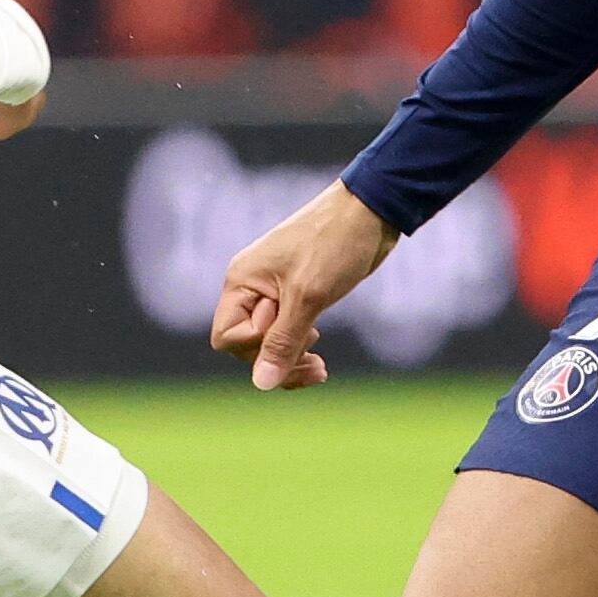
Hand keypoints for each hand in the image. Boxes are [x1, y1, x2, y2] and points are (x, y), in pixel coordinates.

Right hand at [214, 178, 394, 390]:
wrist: (370, 213)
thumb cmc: (334, 244)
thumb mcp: (308, 297)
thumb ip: (282, 342)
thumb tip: (261, 383)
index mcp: (241, 281)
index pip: (226, 338)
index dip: (256, 345)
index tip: (290, 324)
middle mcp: (251, 289)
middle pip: (246, 347)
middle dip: (278, 358)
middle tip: (315, 354)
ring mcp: (273, 293)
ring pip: (268, 346)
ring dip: (292, 362)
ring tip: (320, 367)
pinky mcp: (297, 297)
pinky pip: (286, 336)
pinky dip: (300, 352)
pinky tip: (320, 362)